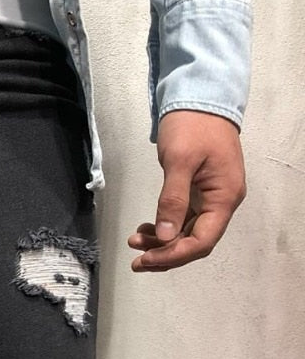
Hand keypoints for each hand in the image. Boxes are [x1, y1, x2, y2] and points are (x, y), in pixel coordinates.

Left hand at [128, 110, 246, 271]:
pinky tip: (146, 228)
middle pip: (195, 242)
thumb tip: (166, 236)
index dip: (175, 255)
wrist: (200, 98)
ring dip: (162, 243)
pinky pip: (183, 219)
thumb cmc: (192, 126)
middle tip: (136, 260)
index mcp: (224, 198)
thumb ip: (173, 200)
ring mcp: (211, 198)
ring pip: (188, 233)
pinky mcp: (199, 193)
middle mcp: (222, 203)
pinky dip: (165, 228)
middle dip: (166, 254)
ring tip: (135, 242)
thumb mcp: (180, 161)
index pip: (202, 241)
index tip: (147, 260)